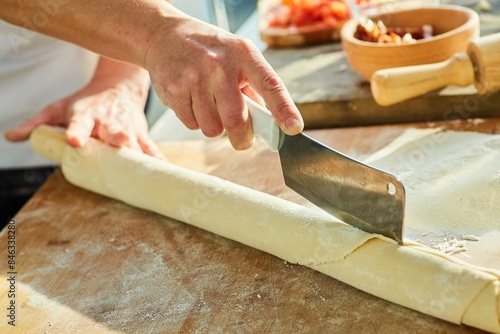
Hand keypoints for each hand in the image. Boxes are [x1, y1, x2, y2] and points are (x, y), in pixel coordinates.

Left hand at [5, 59, 164, 159]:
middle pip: (112, 133)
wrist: (118, 87)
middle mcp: (108, 123)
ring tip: (145, 167)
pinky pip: (151, 149)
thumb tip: (10, 137)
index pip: (78, 124)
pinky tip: (165, 172)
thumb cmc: (86, 101)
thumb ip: (36, 124)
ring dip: (139, 152)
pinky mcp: (141, 134)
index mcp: (86, 116)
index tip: (74, 141)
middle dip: (116, 140)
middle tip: (118, 149)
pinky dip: (158, 160)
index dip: (76, 132)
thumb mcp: (58, 108)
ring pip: (135, 142)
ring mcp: (127, 129)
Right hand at [144, 15, 303, 149]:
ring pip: (212, 128)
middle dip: (241, 138)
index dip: (284, 109)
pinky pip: (192, 125)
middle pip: (236, 120)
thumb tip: (268, 123)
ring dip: (213, 127)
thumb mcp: (237, 57)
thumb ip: (253, 88)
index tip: (293, 128)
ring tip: (209, 106)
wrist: (164, 35)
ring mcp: (195, 76)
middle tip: (241, 140)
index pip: (270, 85)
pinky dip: (194, 121)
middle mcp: (220, 64)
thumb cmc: (209, 50)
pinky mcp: (174, 88)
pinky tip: (192, 101)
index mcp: (244, 54)